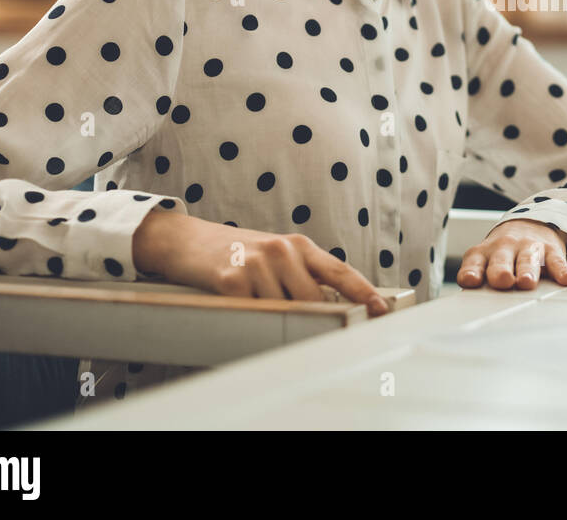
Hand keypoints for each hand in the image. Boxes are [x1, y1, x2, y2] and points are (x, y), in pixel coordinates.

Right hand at [132, 209, 388, 315]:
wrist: (187, 241)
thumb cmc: (237, 252)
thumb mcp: (275, 254)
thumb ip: (302, 274)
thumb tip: (331, 306)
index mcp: (297, 245)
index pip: (339, 270)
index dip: (362, 290)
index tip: (379, 308)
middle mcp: (281, 250)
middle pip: (313, 299)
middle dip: (314, 317)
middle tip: (308, 326)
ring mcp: (256, 264)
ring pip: (284, 309)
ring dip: (276, 318)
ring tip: (257, 304)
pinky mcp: (231, 280)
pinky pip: (253, 313)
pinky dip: (251, 318)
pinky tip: (239, 304)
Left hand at [457, 218, 566, 290]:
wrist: (530, 223)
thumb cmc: (504, 252)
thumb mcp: (487, 260)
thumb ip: (480, 279)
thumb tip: (472, 304)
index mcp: (485, 253)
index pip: (475, 263)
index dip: (472, 272)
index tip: (470, 281)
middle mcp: (505, 248)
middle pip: (501, 261)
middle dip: (501, 271)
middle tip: (503, 281)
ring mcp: (528, 247)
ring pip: (527, 260)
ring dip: (527, 271)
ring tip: (527, 282)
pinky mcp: (550, 250)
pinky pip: (556, 261)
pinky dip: (561, 270)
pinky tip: (566, 279)